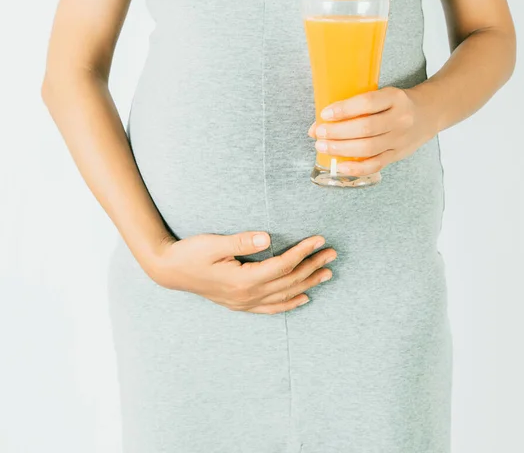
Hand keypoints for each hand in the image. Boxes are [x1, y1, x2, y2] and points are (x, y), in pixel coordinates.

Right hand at [148, 233, 336, 313]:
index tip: (319, 239)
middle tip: (332, 254)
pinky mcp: (240, 303)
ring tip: (326, 274)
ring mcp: (244, 302)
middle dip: (312, 266)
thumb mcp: (214, 244)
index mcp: (243, 280)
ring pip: (284, 295)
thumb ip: (241, 242)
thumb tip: (268, 237)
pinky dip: (290, 304)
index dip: (303, 252)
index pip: (283, 265)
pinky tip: (303, 299)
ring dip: (307, 284)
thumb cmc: (190, 254)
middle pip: (289, 281)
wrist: (169, 270)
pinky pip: (271, 308)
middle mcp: (247, 295)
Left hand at [308, 86, 438, 176]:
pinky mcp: (398, 155)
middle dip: (337, 132)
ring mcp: (400, 139)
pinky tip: (340, 166)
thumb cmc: (395, 103)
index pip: (367, 103)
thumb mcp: (383, 94)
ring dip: (341, 149)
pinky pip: (376, 165)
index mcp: (395, 97)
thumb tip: (320, 121)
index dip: (344, 109)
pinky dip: (356, 168)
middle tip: (318, 133)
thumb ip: (357, 105)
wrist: (429, 114)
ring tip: (322, 146)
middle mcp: (400, 119)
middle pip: (365, 128)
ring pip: (368, 148)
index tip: (325, 114)